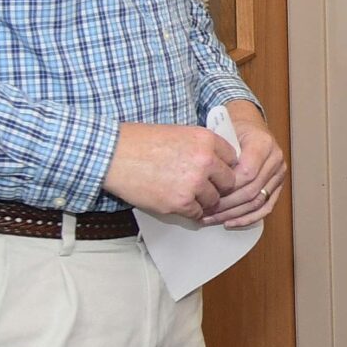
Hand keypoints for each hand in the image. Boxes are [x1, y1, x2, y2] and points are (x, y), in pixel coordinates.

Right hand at [104, 122, 238, 218]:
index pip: (232, 158)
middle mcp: (205, 161)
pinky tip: (180, 204)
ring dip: (204, 201)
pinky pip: (197, 213)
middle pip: (228, 182)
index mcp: (205, 139)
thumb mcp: (178, 133)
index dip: (223, 167)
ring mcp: (194, 183)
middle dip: (218, 186)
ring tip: (188, 196)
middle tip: (205, 188)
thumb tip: (217, 162)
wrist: (114, 154)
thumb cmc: (141, 142)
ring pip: (214, 200)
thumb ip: (200, 147)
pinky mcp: (179, 202)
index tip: (216, 172)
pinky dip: (190, 212)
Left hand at [205, 100, 286, 227]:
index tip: (207, 193)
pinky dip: (248, 218)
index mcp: (263, 143)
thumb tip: (204, 181)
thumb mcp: (223, 133)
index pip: (247, 173)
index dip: (227, 187)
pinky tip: (231, 222)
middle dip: (227, 204)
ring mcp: (279, 174)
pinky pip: (266, 207)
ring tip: (213, 218)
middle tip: (205, 210)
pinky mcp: (278, 185)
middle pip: (252, 190)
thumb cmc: (234, 128)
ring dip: (234, 214)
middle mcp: (276, 159)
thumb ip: (219, 154)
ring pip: (258, 202)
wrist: (249, 125)